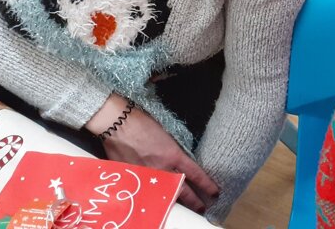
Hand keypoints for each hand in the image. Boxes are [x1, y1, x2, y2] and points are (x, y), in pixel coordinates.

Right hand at [86, 95, 218, 213]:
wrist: (119, 125)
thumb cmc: (142, 123)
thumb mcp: (165, 134)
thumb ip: (172, 151)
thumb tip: (177, 160)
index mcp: (173, 154)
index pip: (195, 173)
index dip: (206, 184)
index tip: (215, 192)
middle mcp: (163, 169)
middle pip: (183, 191)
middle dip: (195, 201)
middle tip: (203, 208)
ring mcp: (148, 177)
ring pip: (166, 196)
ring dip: (177, 203)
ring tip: (185, 211)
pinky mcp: (134, 180)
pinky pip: (148, 194)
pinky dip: (155, 200)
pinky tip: (159, 206)